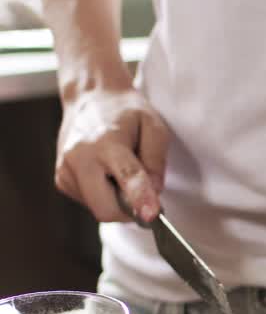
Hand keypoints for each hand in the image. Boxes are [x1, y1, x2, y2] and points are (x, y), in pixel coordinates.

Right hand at [56, 88, 169, 221]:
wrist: (91, 98)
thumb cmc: (126, 112)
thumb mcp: (154, 127)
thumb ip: (157, 161)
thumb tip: (155, 192)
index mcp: (106, 142)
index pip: (126, 176)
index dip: (141, 198)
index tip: (151, 215)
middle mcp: (79, 158)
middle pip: (105, 208)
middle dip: (130, 211)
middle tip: (146, 194)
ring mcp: (66, 170)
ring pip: (99, 209)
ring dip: (117, 200)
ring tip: (121, 170)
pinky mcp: (61, 179)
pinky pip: (90, 202)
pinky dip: (105, 195)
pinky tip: (107, 172)